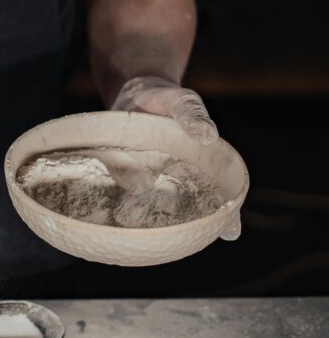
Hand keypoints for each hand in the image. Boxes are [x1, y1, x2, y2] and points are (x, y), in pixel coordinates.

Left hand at [111, 76, 239, 240]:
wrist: (133, 95)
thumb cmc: (166, 100)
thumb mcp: (182, 101)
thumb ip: (192, 116)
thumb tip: (208, 136)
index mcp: (198, 166)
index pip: (217, 196)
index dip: (227, 216)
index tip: (230, 233)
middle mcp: (173, 181)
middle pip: (183, 212)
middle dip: (183, 229)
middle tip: (179, 242)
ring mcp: (145, 181)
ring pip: (148, 209)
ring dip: (144, 222)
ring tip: (139, 240)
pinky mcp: (119, 176)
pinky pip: (119, 193)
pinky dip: (115, 203)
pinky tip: (106, 217)